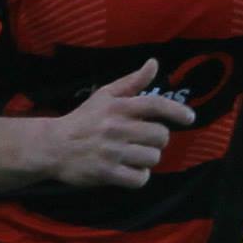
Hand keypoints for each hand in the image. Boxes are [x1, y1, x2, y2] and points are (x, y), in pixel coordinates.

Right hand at [44, 59, 195, 187]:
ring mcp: (112, 152)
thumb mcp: (105, 95)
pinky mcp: (106, 173)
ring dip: (147, 159)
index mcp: (118, 107)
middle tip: (144, 141)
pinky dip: (139, 177)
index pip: (155, 105)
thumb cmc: (83, 119)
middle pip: (160, 136)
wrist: (53, 146)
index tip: (189, 118)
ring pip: (152, 158)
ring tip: (134, 156)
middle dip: (157, 140)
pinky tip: (130, 171)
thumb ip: (132, 82)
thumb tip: (154, 63)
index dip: (176, 111)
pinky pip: (139, 178)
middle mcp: (117, 128)